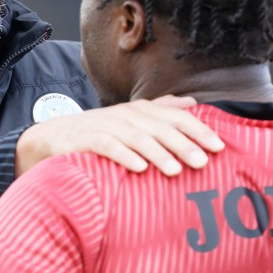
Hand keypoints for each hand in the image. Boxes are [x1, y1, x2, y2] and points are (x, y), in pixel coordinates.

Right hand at [15, 95, 224, 176]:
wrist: (53, 137)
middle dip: (184, 144)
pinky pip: (107, 147)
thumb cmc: (100, 132)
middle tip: (204, 162)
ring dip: (158, 153)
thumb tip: (191, 103)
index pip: (175, 117)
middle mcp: (126, 115)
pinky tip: (139, 169)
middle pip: (160, 128)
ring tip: (176, 170)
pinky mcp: (85, 140)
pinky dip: (124, 156)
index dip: (198, 129)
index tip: (219, 146)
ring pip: (137, 138)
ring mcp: (105, 126)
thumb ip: (161, 110)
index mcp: (140, 110)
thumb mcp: (132, 120)